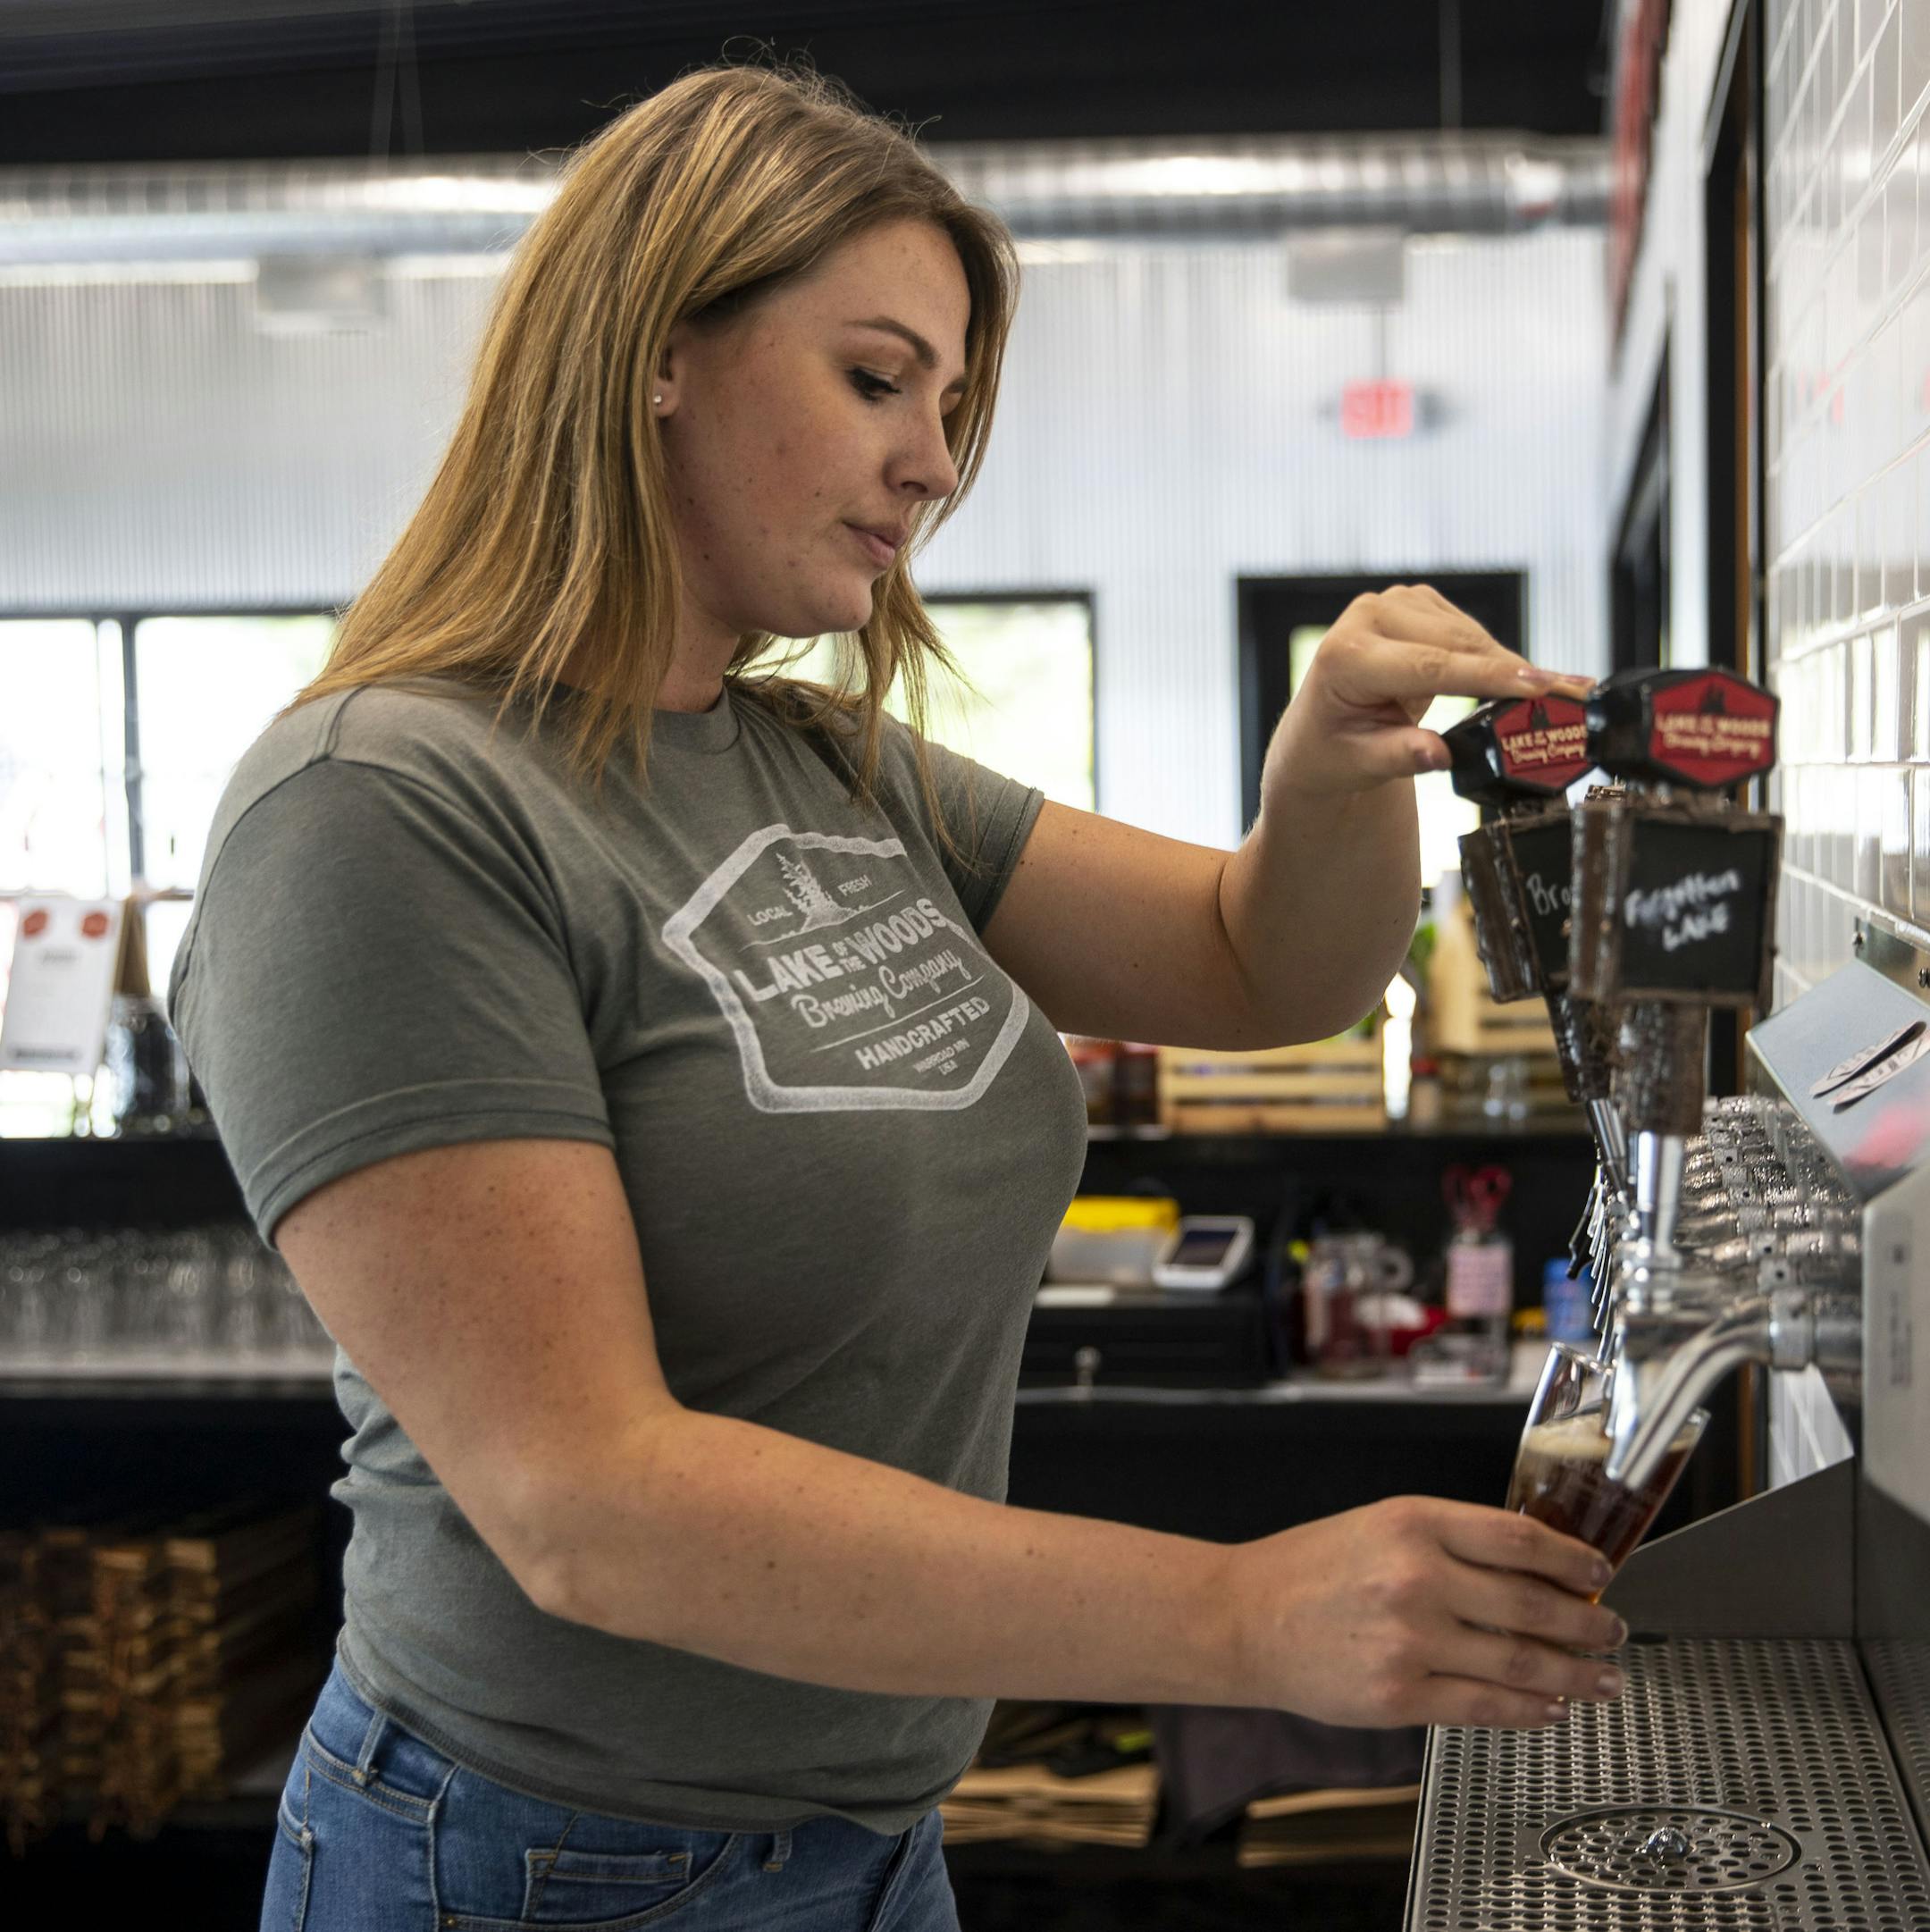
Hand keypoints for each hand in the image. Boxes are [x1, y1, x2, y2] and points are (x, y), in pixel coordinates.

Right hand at [1225, 1495, 1627, 1729]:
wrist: (1243, 1617)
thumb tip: (1533, 1572)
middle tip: (1612, 1630)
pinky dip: (1530, 1710)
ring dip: (1574, 1674)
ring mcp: (1409, 1640)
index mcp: (1412, 1522)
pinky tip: (1552, 1707)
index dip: (1571, 1558)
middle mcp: (1416, 1578)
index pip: (1518, 1537)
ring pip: (1520, 1661)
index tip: (1598, 1571)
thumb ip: (1451, 1543)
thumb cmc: (1309, 1570)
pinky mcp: (1399, 1695)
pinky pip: (1485, 1707)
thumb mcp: (1380, 1526)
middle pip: (1531, 1603)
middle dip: (1586, 1623)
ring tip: (1601, 1678)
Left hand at [1261, 584, 1593, 798]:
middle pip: (1456, 645)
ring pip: (1468, 634)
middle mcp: (1365, 618)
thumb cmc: (1332, 753)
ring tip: (1553, 693)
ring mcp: (1390, 604)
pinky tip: (1514, 681)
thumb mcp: (1360, 765)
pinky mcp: (1413, 603)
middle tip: (1570, 695)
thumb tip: (1440, 756)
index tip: (1538, 685)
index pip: (1428, 666)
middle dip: (1513, 672)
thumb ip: (1400, 757)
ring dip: (1508, 665)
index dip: (1488, 676)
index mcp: (1345, 657)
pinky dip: (1492, 657)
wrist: (1316, 732)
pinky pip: (1466, 631)